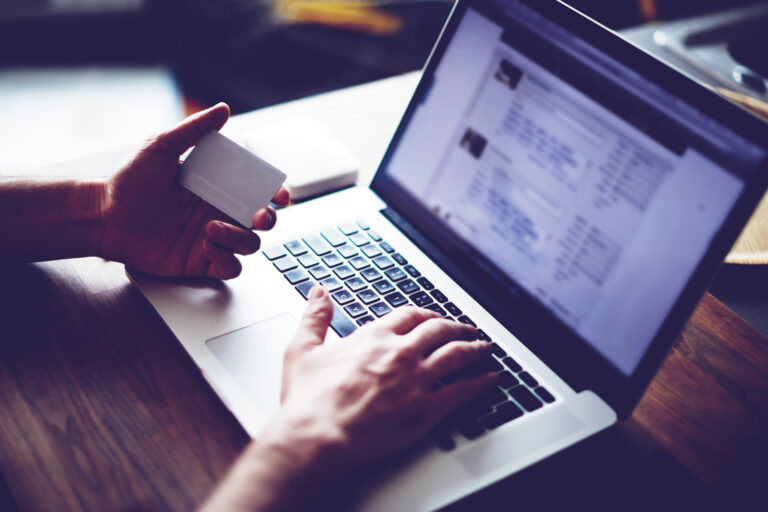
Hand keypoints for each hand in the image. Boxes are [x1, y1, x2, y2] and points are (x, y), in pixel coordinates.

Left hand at [99, 103, 289, 278]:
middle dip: (268, 219)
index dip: (274, 193)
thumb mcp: (160, 147)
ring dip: (239, 238)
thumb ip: (193, 130)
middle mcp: (219, 212)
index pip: (257, 190)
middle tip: (258, 216)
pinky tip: (206, 246)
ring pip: (250, 245)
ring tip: (209, 230)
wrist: (103, 216)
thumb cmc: (129, 181)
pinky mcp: (201, 262)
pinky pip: (231, 268)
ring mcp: (213, 238)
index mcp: (217, 187)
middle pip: (262, 220)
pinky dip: (226, 259)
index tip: (279, 194)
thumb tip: (222, 110)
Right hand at [271, 286, 496, 465]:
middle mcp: (401, 353)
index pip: (410, 315)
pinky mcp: (427, 408)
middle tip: (466, 329)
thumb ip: (315, 317)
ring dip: (475, 349)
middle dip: (456, 327)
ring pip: (457, 355)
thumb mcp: (303, 349)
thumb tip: (319, 293)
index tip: (433, 317)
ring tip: (485, 348)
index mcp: (374, 337)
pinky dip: (481, 383)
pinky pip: (463, 391)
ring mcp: (417, 380)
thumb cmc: (309, 399)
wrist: (318, 434)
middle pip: (440, 330)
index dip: (426, 314)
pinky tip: (491, 380)